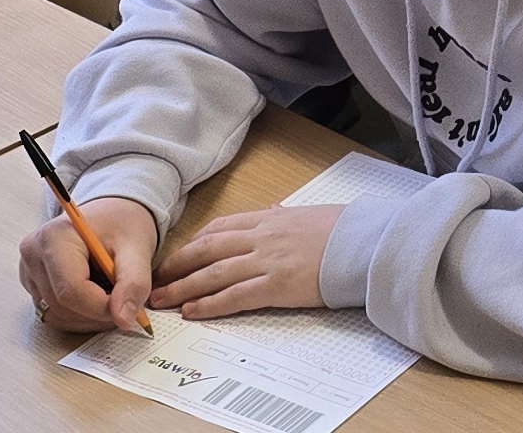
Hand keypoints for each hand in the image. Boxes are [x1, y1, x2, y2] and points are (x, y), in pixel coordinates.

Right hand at [21, 195, 160, 332]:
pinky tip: (97, 295)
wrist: (111, 216)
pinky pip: (55, 315)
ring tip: (112, 294)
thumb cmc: (122, 226)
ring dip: (91, 317)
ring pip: (58, 316)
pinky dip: (80, 315)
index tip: (130, 309)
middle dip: (99, 313)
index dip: (102, 308)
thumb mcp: (137, 248)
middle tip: (126, 301)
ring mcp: (29, 271)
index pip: (71, 291)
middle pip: (63, 307)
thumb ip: (134, 283)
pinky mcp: (34, 285)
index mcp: (54, 238)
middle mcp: (34, 254)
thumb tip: (124, 319)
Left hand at [153, 204, 341, 317]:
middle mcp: (261, 237)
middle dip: (177, 265)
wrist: (366, 243)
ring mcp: (266, 261)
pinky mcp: (276, 286)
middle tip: (157, 278)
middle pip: (206, 250)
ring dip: (183, 287)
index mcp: (269, 219)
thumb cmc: (345, 229)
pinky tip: (193, 311)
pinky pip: (234, 296)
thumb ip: (285, 216)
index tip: (180, 254)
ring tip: (162, 299)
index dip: (194, 243)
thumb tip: (274, 210)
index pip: (220, 228)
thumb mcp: (309, 214)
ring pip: (212, 273)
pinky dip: (209, 303)